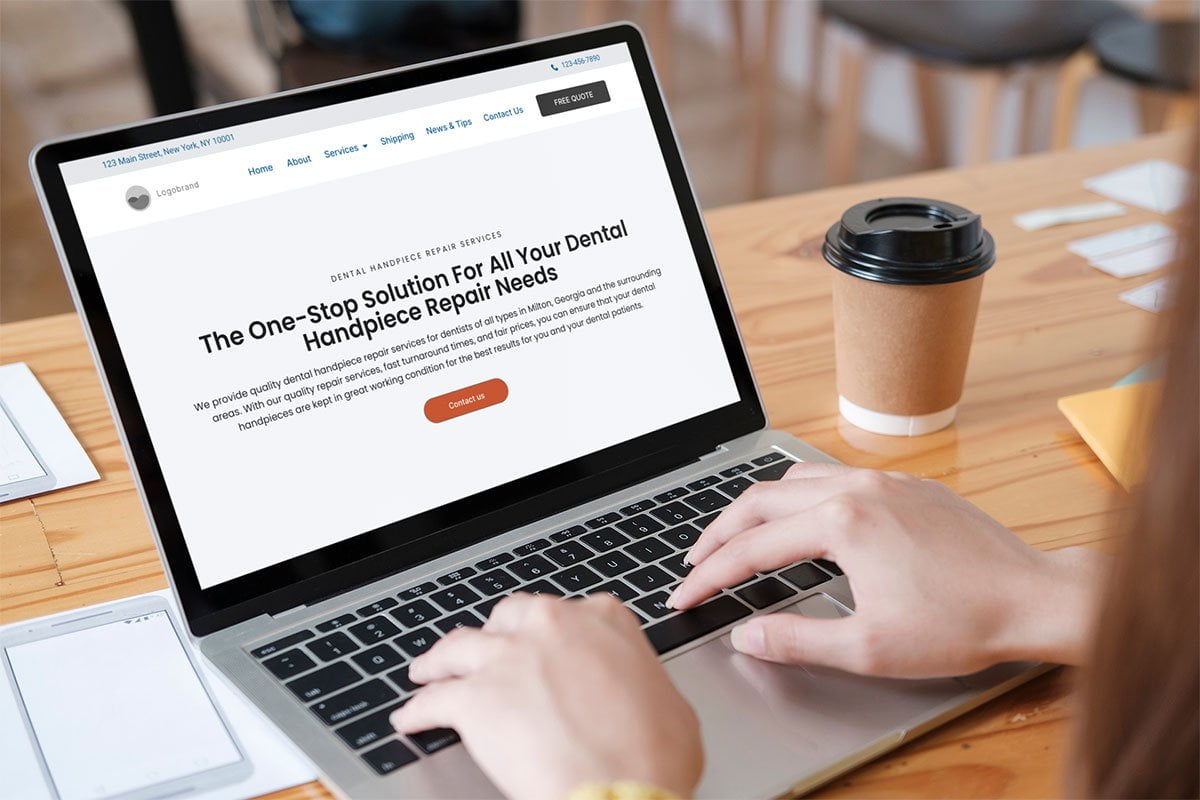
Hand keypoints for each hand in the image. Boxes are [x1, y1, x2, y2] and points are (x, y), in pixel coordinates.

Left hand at [391, 593, 702, 799]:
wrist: (622, 791)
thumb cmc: (653, 758)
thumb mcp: (669, 704)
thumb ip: (638, 681)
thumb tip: (634, 694)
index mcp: (604, 620)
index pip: (567, 612)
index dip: (548, 634)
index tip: (541, 646)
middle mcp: (553, 626)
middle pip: (507, 617)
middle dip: (495, 636)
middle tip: (488, 654)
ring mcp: (510, 658)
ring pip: (458, 645)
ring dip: (439, 660)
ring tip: (428, 670)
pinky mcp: (475, 697)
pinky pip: (433, 699)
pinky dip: (418, 710)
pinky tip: (411, 718)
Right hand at [668, 463, 1106, 677]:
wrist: (1034, 597)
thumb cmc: (961, 623)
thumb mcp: (869, 647)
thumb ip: (796, 639)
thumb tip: (746, 635)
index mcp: (841, 523)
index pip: (751, 548)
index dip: (709, 576)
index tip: (685, 596)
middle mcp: (857, 488)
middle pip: (760, 499)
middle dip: (718, 532)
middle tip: (694, 563)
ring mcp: (884, 481)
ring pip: (795, 478)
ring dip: (756, 507)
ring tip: (736, 536)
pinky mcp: (907, 485)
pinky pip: (833, 476)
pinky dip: (798, 495)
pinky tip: (800, 519)